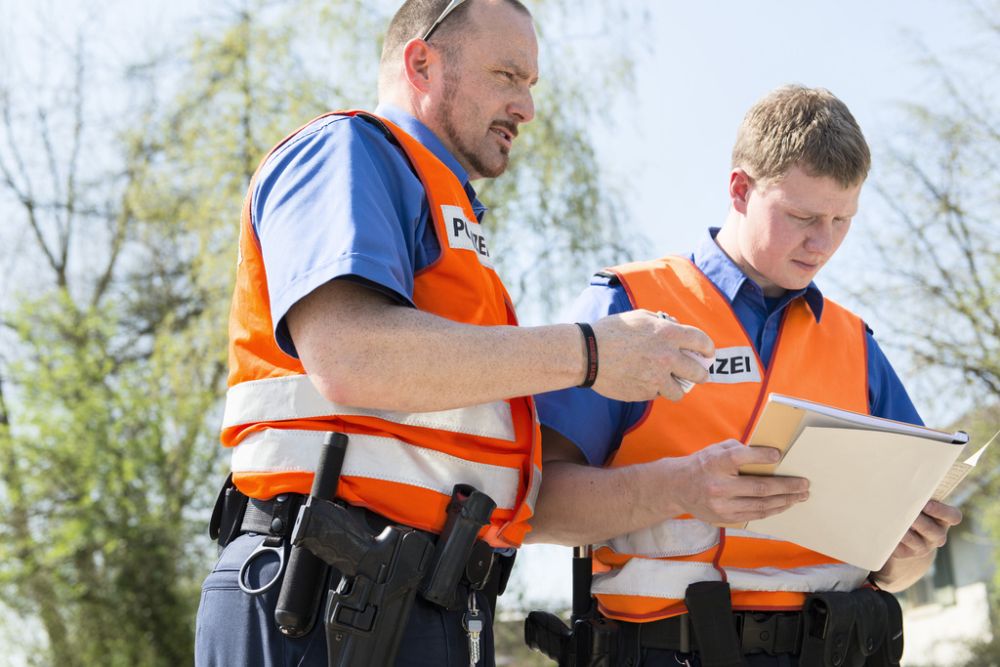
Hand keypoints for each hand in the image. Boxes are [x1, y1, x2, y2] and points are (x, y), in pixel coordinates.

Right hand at [590, 309, 714, 401]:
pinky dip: (653, 390)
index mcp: (668, 334)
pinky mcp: (644, 393)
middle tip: (697, 374)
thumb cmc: (611, 331)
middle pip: (699, 373)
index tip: (707, 354)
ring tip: (667, 382)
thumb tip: (677, 330)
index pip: (702, 342)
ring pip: (680, 391)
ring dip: (676, 387)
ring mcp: (656, 378)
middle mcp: (667, 357)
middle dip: (700, 374)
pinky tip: (641, 380)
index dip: (708, 349)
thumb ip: (663, 323)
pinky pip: (657, 394)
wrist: (587, 354)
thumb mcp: (640, 317)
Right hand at [666, 439, 809, 523]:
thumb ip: (739, 450)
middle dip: (787, 487)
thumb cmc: (702, 464)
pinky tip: (783, 504)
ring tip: (800, 496)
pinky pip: (754, 515)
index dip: (764, 456)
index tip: (780, 455)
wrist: (677, 487)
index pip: (743, 457)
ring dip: (784, 501)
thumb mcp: (716, 450)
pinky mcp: (724, 518)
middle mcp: (719, 485)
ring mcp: (721, 505)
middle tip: (804, 484)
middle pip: (760, 488)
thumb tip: (768, 454)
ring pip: (761, 506)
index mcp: (716, 463)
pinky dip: (771, 510)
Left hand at [872, 500, 961, 590]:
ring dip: (904, 531)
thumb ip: (921, 496)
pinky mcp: (906, 553)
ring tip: (892, 520)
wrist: (909, 538)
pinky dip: (892, 539)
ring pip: (914, 541)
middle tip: (904, 510)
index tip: (926, 504)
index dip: (941, 511)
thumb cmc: (916, 511)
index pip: (953, 517)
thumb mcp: (923, 504)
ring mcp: (923, 547)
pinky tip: (885, 530)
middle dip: (917, 520)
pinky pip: (899, 548)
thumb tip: (906, 479)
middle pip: (931, 530)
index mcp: (944, 520)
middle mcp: (937, 536)